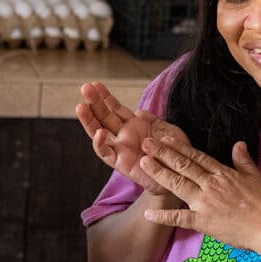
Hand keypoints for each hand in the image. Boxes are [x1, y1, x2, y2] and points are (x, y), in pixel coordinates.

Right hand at [75, 81, 191, 195]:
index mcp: (134, 125)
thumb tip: (139, 111)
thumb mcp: (168, 131)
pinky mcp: (120, 163)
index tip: (95, 84)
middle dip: (94, 102)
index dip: (106, 97)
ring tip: (81, 106)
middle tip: (85, 88)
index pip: (116, 108)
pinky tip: (98, 133)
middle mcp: (123, 135)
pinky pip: (106, 153)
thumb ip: (154, 120)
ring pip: (99, 132)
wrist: (179, 178)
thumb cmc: (175, 154)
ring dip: (89, 120)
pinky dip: (100, 144)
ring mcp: (120, 148)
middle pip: (104, 116)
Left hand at [138, 139, 260, 250]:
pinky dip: (163, 216)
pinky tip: (148, 213)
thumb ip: (244, 160)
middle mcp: (210, 184)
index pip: (196, 156)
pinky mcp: (203, 221)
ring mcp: (204, 202)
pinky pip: (179, 218)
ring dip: (159, 173)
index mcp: (223, 173)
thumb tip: (239, 143)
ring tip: (142, 163)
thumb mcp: (256, 177)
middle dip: (162, 153)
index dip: (178, 147)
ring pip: (177, 184)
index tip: (164, 138)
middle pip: (183, 166)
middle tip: (146, 143)